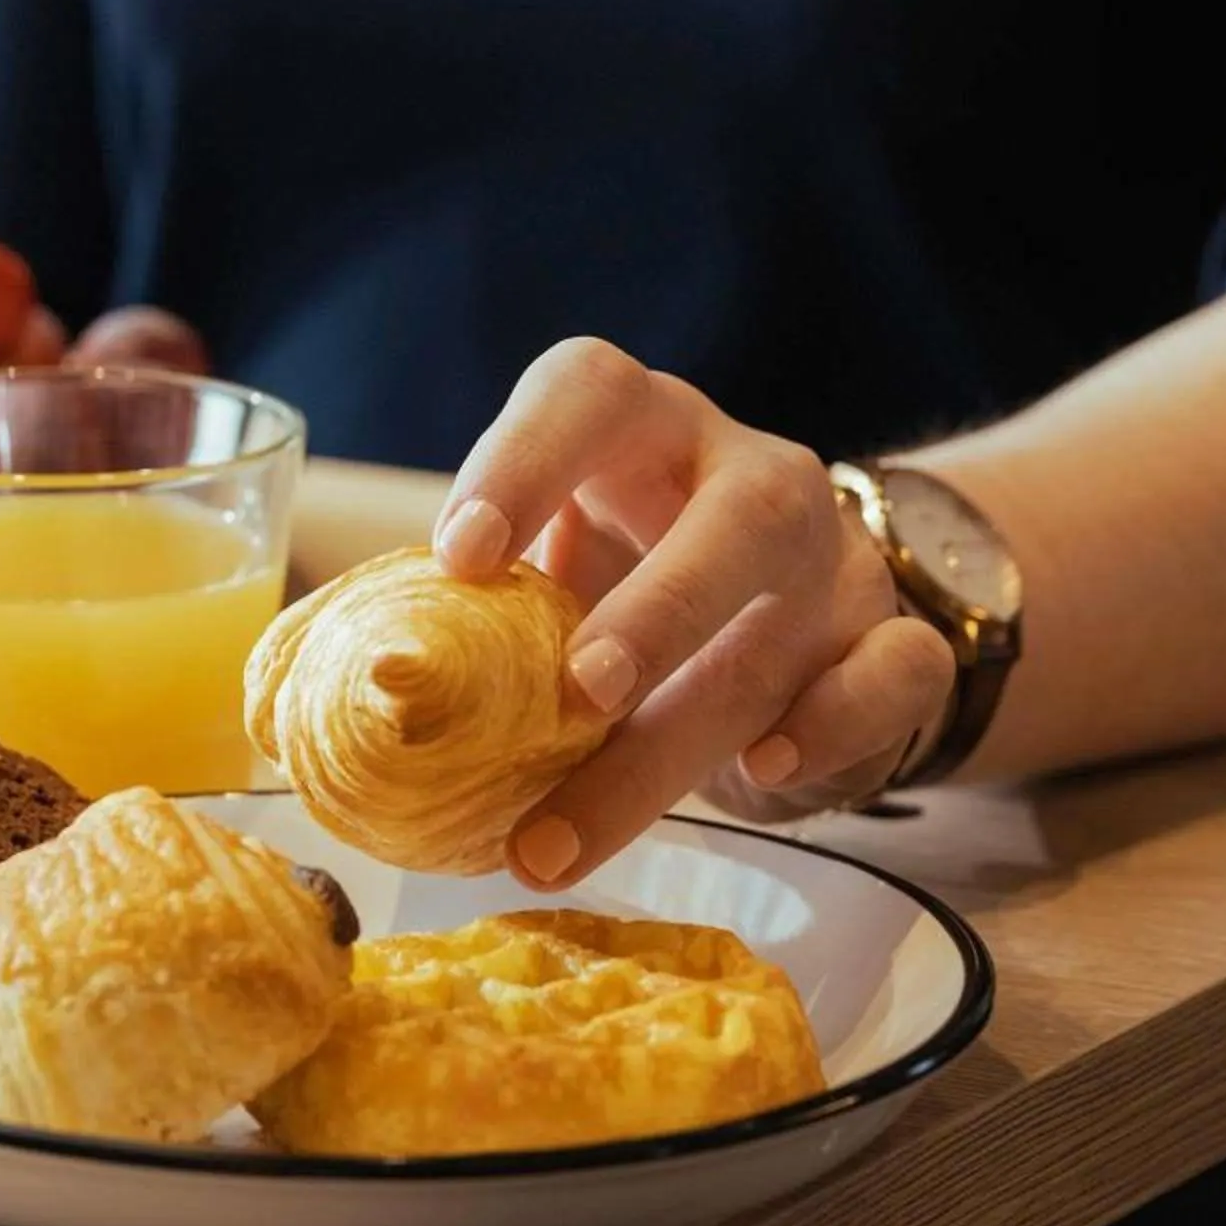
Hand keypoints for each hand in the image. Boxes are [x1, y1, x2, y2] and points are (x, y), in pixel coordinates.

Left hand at [435, 339, 954, 889]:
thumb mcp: (558, 568)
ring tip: (563, 834)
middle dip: (657, 607)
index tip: (458, 558)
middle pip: (734, 512)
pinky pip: (897, 671)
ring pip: (785, 630)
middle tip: (574, 691)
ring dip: (674, 743)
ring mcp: (833, 560)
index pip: (589, 391)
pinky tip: (766, 770)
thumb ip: (480, 608)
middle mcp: (749, 475)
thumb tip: (329, 692)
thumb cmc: (627, 582)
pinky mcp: (891, 640)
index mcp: (642, 427)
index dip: (524, 462)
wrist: (792, 613)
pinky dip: (835, 724)